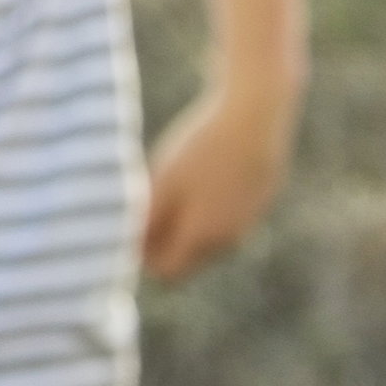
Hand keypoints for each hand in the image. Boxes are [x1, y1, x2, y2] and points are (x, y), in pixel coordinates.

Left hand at [136, 82, 296, 284]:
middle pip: (186, 260)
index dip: (142, 257)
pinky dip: (209, 206)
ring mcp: (248, 221)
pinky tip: (202, 172)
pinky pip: (226, 217)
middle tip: (146, 204)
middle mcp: (229, 240)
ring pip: (206, 239)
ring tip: (174, 184)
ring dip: (186, 224)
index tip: (127, 228)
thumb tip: (126, 251)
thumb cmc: (201, 147)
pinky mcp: (259, 200)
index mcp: (203, 239)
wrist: (256, 113)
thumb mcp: (162, 183)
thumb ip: (145, 222)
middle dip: (162, 242)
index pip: (166, 273)